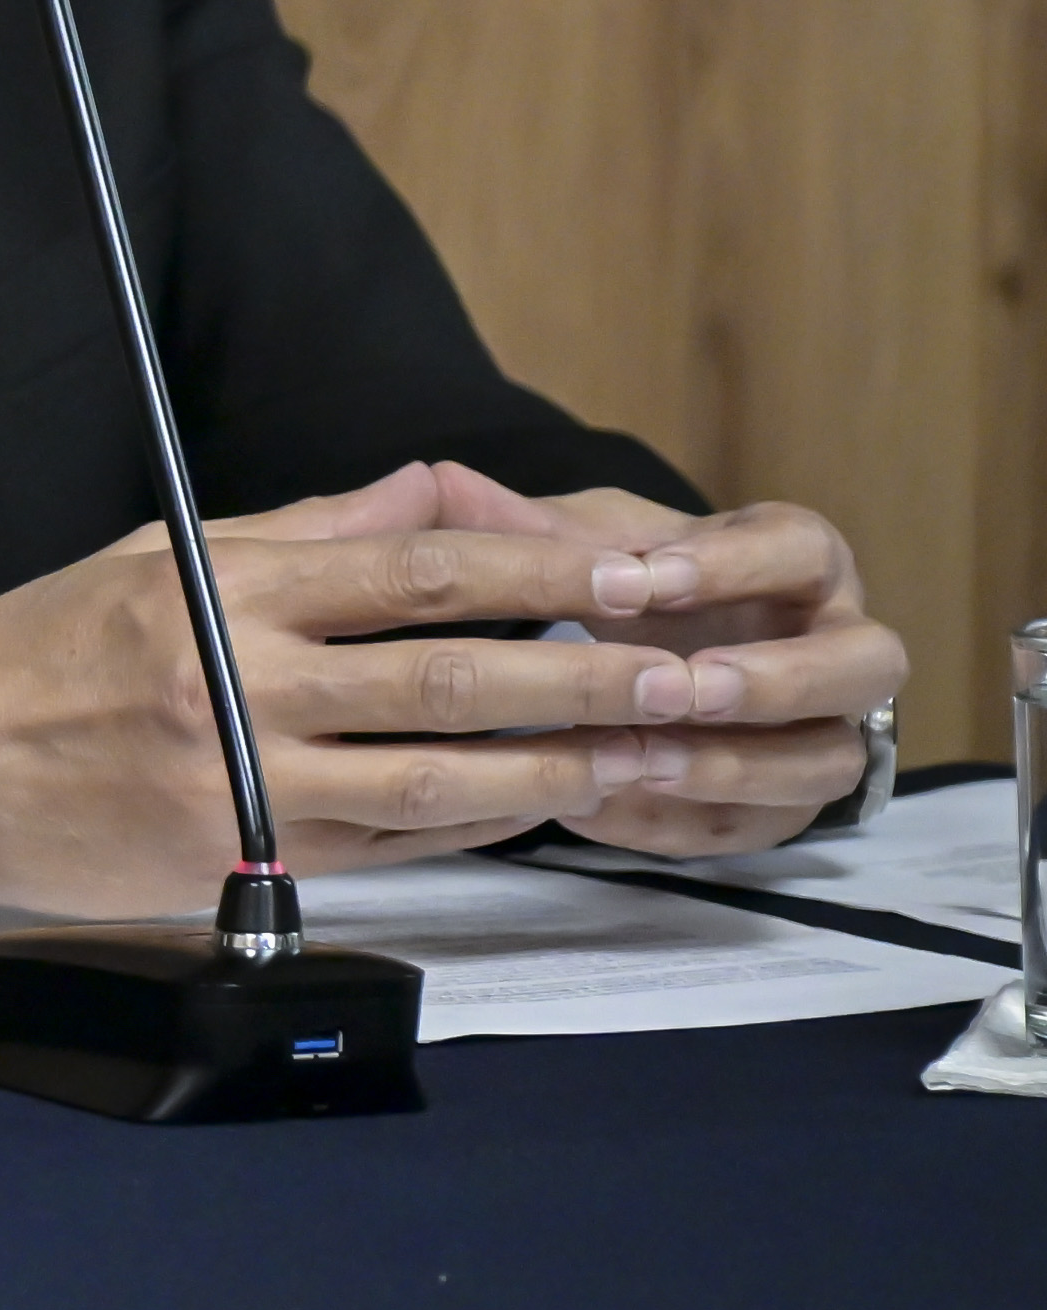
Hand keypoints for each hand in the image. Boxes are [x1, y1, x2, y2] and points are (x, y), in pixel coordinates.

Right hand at [0, 462, 870, 913]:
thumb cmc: (34, 649)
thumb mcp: (153, 554)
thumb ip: (301, 532)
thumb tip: (430, 496)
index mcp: (221, 587)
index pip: (412, 569)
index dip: (536, 570)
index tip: (632, 569)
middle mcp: (236, 680)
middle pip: (448, 678)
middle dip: (585, 677)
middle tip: (694, 673)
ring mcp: (240, 781)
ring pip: (437, 781)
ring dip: (558, 771)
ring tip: (654, 758)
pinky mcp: (236, 862)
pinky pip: (385, 847)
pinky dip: (474, 830)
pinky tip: (542, 812)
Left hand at [392, 462, 901, 863]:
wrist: (660, 651)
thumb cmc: (638, 579)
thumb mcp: (591, 541)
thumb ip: (536, 525)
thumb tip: (441, 482)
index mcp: (795, 560)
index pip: (801, 549)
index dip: (733, 566)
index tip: (642, 580)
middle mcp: (838, 643)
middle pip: (866, 665)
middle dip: (781, 680)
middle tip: (687, 687)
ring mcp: (828, 730)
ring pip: (831, 760)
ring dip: (739, 765)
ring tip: (641, 760)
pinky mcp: (789, 803)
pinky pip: (762, 827)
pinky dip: (684, 822)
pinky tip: (603, 809)